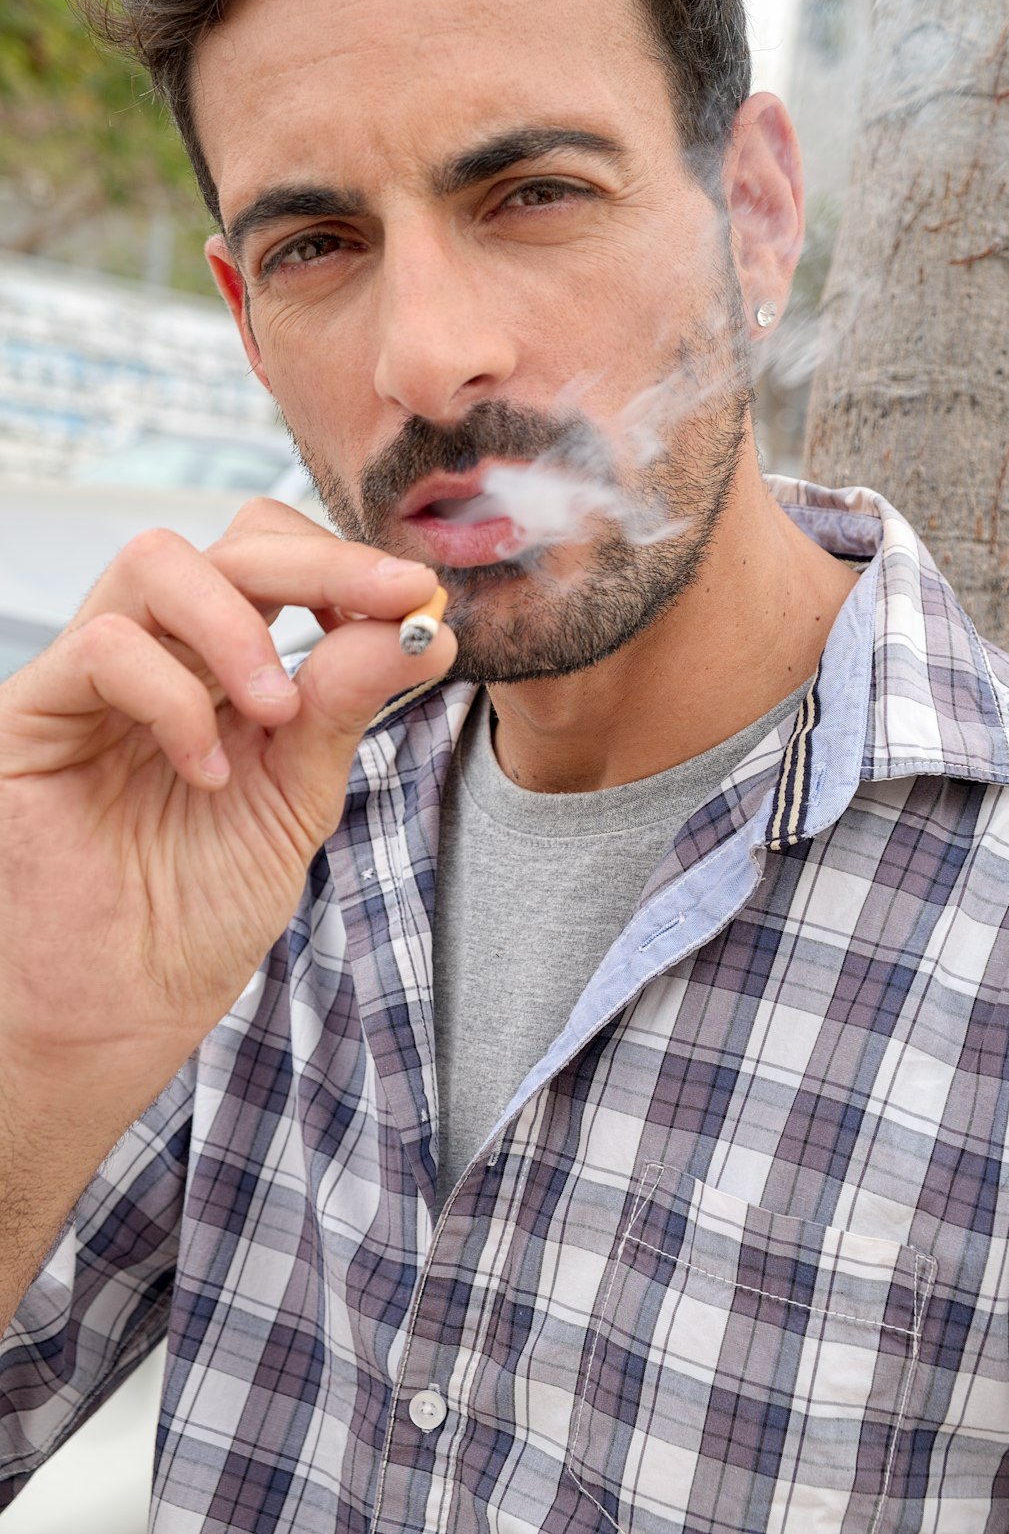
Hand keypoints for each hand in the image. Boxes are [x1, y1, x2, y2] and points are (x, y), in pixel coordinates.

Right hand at [0, 499, 453, 1091]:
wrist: (117, 1010)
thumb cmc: (194, 915)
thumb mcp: (296, 799)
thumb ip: (345, 707)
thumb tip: (424, 625)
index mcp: (220, 671)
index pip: (274, 561)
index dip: (346, 563)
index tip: (420, 596)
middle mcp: (157, 659)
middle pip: (227, 544)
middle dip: (320, 563)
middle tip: (391, 600)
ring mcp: (90, 681)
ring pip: (155, 562)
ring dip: (243, 624)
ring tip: (279, 712)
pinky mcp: (31, 716)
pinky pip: (102, 650)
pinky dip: (174, 697)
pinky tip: (206, 771)